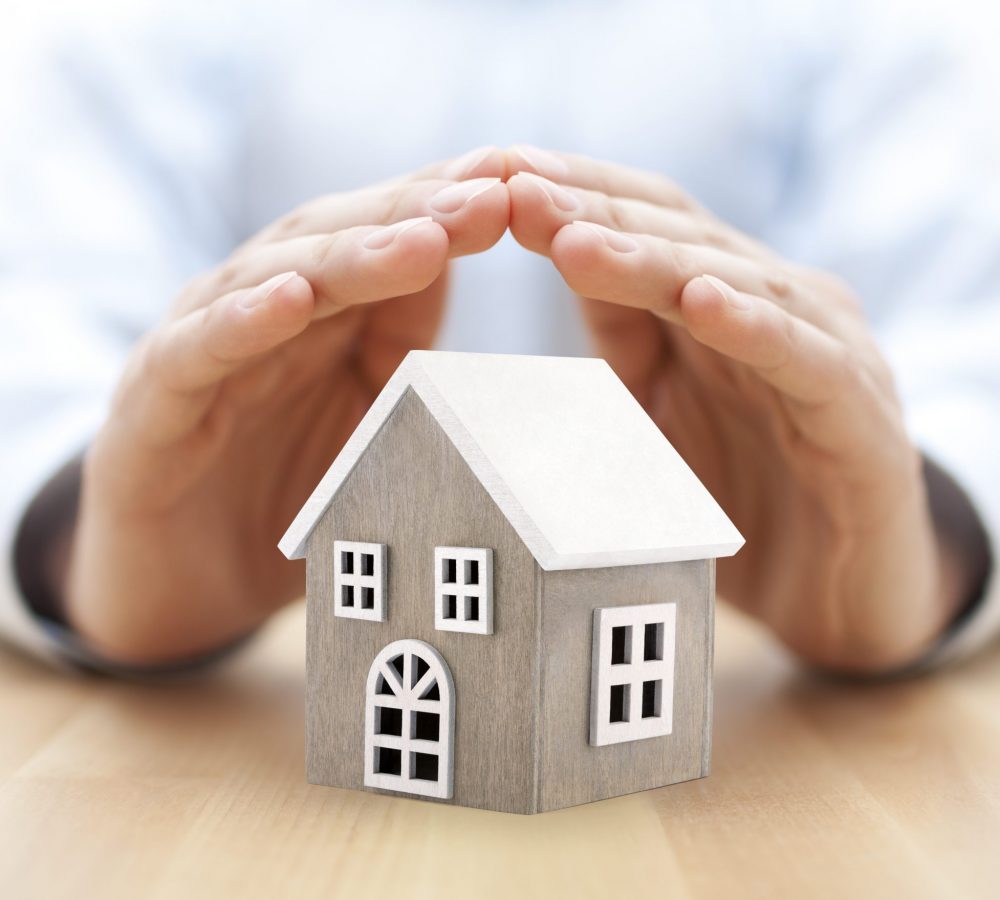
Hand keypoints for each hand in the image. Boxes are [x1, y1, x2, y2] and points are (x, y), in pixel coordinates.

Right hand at [65, 148, 508, 662]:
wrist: (184, 583)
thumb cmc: (286, 498)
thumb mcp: (369, 428)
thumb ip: (406, 361)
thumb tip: (466, 294)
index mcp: (320, 315)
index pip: (384, 239)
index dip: (446, 208)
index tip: (517, 181)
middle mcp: (261, 314)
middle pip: (336, 240)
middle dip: (415, 215)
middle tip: (487, 194)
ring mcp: (204, 349)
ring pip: (270, 279)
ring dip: (347, 256)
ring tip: (420, 239)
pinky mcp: (153, 405)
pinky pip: (196, 354)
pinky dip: (239, 322)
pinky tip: (289, 297)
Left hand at [506, 145, 969, 672]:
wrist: (845, 589)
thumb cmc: (745, 496)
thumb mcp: (662, 409)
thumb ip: (626, 335)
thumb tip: (562, 258)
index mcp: (723, 303)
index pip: (646, 224)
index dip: (576, 196)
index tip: (498, 175)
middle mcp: (777, 306)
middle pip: (681, 238)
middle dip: (595, 213)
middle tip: (518, 189)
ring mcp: (826, 352)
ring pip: (736, 284)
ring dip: (653, 260)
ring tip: (577, 241)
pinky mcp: (860, 415)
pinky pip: (803, 361)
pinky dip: (754, 329)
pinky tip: (701, 303)